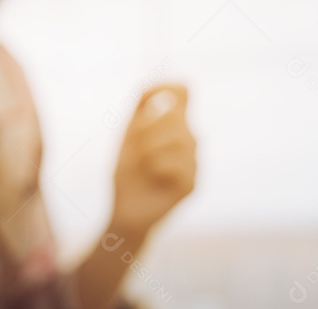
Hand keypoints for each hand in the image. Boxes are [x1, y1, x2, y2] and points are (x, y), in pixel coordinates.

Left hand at [111, 84, 196, 234]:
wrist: (125, 212)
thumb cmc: (127, 174)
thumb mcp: (127, 138)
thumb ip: (141, 110)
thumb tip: (159, 86)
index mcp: (173, 126)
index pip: (182, 91)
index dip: (167, 89)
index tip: (149, 106)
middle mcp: (188, 140)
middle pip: (175, 114)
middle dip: (145, 129)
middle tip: (131, 149)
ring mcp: (193, 162)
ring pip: (180, 138)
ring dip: (149, 149)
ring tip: (140, 164)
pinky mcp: (192, 183)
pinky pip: (178, 164)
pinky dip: (157, 167)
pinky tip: (152, 177)